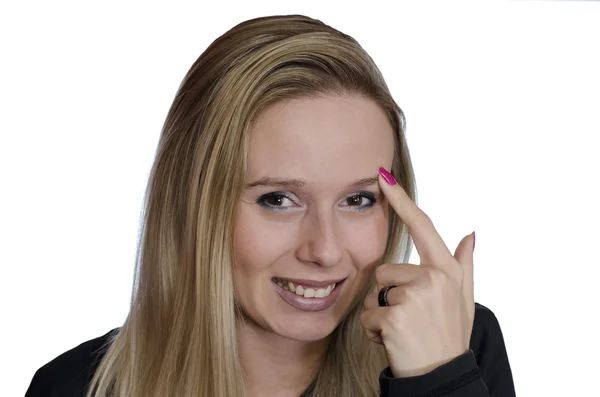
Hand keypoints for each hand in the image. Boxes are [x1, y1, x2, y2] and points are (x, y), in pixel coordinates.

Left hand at [359, 167, 475, 377]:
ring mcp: (415, 295)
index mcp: (446, 269)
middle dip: (389, 296)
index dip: (401, 200)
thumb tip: (471, 234)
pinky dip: (374, 331)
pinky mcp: (395, 314)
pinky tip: (393, 341)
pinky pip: (368, 315)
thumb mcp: (464, 299)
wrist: (443, 376)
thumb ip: (464, 264)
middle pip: (385, 271)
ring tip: (403, 329)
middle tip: (410, 319)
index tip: (383, 176)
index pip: (421, 226)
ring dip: (381, 313)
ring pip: (375, 293)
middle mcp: (434, 277)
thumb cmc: (450, 335)